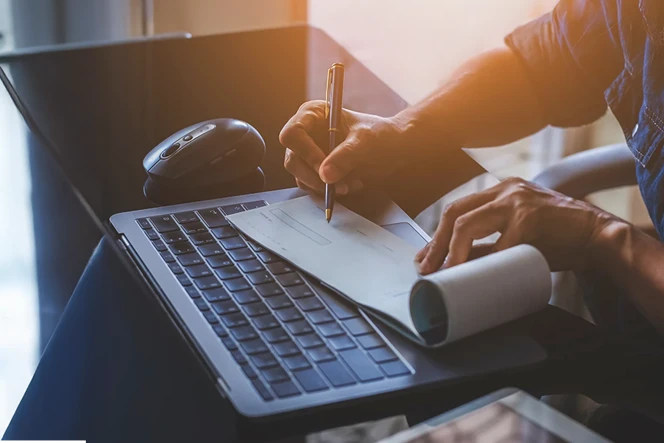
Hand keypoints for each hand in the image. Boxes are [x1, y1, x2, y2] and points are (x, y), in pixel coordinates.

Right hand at [279, 100, 410, 193]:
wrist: (393, 148)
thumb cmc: (380, 135)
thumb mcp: (365, 142)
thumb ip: (345, 156)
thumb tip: (324, 175)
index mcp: (313, 114)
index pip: (293, 134)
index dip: (305, 152)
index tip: (324, 168)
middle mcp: (306, 134)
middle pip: (293, 160)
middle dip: (315, 176)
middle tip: (338, 185)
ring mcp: (309, 154)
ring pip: (301, 177)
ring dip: (325, 186)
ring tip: (351, 184)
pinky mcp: (315, 171)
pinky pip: (313, 186)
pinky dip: (330, 190)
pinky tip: (351, 184)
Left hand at [415, 177, 614, 273]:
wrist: (598, 236)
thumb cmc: (558, 238)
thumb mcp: (518, 234)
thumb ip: (490, 243)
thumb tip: (457, 263)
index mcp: (501, 192)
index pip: (457, 209)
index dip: (437, 236)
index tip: (426, 259)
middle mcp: (505, 191)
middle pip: (454, 213)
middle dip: (435, 244)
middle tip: (427, 269)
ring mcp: (516, 202)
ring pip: (465, 223)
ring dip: (450, 252)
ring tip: (444, 272)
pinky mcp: (528, 219)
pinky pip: (495, 245)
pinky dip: (482, 262)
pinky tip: (475, 276)